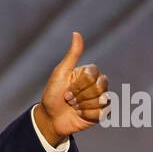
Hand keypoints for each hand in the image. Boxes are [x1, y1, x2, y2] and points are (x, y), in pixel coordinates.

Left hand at [37, 31, 108, 146]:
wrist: (50, 118)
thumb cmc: (53, 95)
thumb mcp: (60, 73)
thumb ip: (72, 55)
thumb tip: (76, 33)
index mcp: (88, 73)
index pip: (93, 74)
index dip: (79, 84)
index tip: (66, 90)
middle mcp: (97, 84)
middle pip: (99, 86)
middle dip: (80, 95)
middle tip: (69, 99)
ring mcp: (100, 98)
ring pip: (101, 100)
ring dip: (82, 106)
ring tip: (73, 107)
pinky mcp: (101, 112)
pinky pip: (102, 112)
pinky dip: (87, 115)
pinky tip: (79, 115)